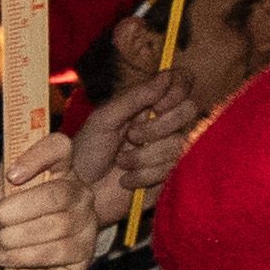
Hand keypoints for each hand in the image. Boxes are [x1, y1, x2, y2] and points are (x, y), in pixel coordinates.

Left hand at [0, 125, 96, 269]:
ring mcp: (86, 223)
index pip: (59, 147)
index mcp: (57, 171)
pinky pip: (55, 251)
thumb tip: (10, 160)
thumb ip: (3, 181)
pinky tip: (7, 258)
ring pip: (55, 225)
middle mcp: (78, 193)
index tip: (12, 176)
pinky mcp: (84, 253)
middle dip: (14, 211)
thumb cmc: (2, 235)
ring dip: (14, 237)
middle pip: (55, 193)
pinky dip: (22, 256)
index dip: (37, 157)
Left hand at [77, 68, 201, 229]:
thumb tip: (166, 76)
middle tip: (132, 137)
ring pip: (180, 143)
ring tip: (121, 162)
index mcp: (147, 104)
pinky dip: (145, 175)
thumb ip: (134, 97)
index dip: (177, 91)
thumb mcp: (104, 119)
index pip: (181, 83)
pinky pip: (173, 169)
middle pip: (189, 111)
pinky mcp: (170, 176)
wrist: (80, 192)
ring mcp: (168, 150)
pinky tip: (127, 180)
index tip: (158, 106)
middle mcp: (162, 124)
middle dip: (158, 127)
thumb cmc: (86, 153)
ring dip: (145, 156)